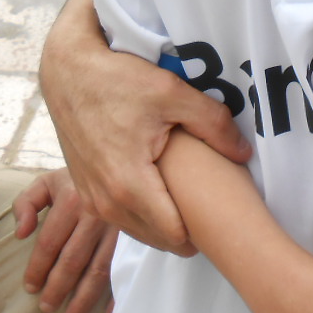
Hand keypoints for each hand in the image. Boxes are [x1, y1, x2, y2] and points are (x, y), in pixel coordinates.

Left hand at [13, 169, 116, 312]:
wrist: (120, 165)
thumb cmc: (77, 180)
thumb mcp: (47, 181)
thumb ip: (26, 203)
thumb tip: (20, 234)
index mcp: (72, 199)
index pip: (49, 242)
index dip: (37, 267)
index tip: (30, 287)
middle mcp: (96, 215)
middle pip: (72, 260)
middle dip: (57, 288)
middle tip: (46, 307)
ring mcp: (118, 228)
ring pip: (98, 270)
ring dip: (84, 298)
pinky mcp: (136, 238)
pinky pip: (124, 270)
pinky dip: (117, 294)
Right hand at [40, 0, 249, 254]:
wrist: (67, 72)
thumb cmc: (117, 80)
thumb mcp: (172, 93)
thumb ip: (214, 125)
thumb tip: (244, 153)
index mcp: (130, 185)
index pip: (176, 236)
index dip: (203, 232)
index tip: (221, 218)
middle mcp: (106, 201)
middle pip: (157, 240)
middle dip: (185, 233)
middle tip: (210, 211)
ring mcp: (91, 198)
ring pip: (136, 230)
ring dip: (161, 225)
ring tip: (187, 202)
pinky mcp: (83, 189)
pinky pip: (118, 216)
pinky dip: (139, 213)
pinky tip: (157, 191)